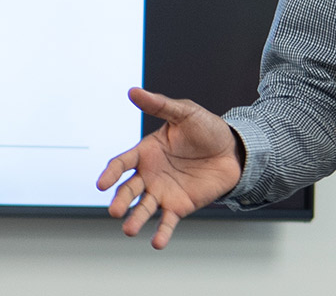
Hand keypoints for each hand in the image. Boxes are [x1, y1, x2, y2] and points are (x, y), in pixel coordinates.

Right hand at [95, 88, 241, 248]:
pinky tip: (156, 243)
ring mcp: (162, 192)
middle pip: (128, 190)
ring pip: (143, 208)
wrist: (233, 150)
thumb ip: (160, 105)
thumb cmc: (206, 129)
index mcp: (145, 152)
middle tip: (115, 211)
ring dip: (135, 220)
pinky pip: (167, 222)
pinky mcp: (179, 206)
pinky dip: (161, 233)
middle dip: (120, 201)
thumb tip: (134, 91)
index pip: (122, 164)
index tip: (102, 184)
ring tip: (129, 230)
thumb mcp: (184, 113)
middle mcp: (149, 175)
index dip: (111, 173)